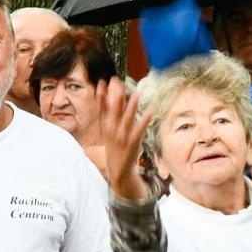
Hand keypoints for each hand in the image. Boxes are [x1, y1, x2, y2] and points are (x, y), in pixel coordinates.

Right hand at [96, 79, 150, 201]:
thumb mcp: (107, 132)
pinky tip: (150, 110)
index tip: (102, 81)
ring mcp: (122, 136)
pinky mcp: (133, 142)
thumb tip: (108, 100)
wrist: (119, 170)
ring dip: (132, 105)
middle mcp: (112, 130)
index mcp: (105, 127)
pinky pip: (140, 129)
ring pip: (127, 118)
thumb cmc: (115, 148)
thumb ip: (109, 116)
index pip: (101, 108)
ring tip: (136, 93)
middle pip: (113, 109)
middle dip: (115, 95)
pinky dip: (145, 120)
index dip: (101, 95)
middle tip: (118, 81)